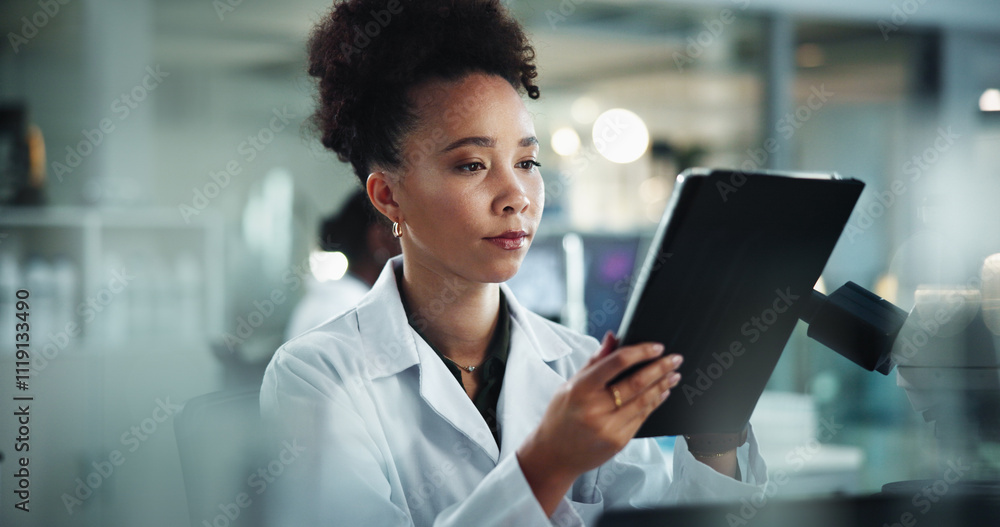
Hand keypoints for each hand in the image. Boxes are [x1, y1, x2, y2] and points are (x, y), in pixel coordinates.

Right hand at [516, 331, 682, 514]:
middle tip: (674, 359)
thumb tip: (613, 337)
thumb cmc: (560, 416)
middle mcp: (595, 408)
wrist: (554, 455)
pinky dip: (654, 403)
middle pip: (636, 383)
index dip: (640, 352)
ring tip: (674, 375)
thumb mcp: (570, 384)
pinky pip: (642, 418)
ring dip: (662, 386)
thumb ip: (595, 361)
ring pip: (643, 401)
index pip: (616, 363)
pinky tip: (662, 393)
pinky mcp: (618, 441)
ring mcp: (608, 427)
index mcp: (581, 389)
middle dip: (660, 368)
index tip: (657, 347)